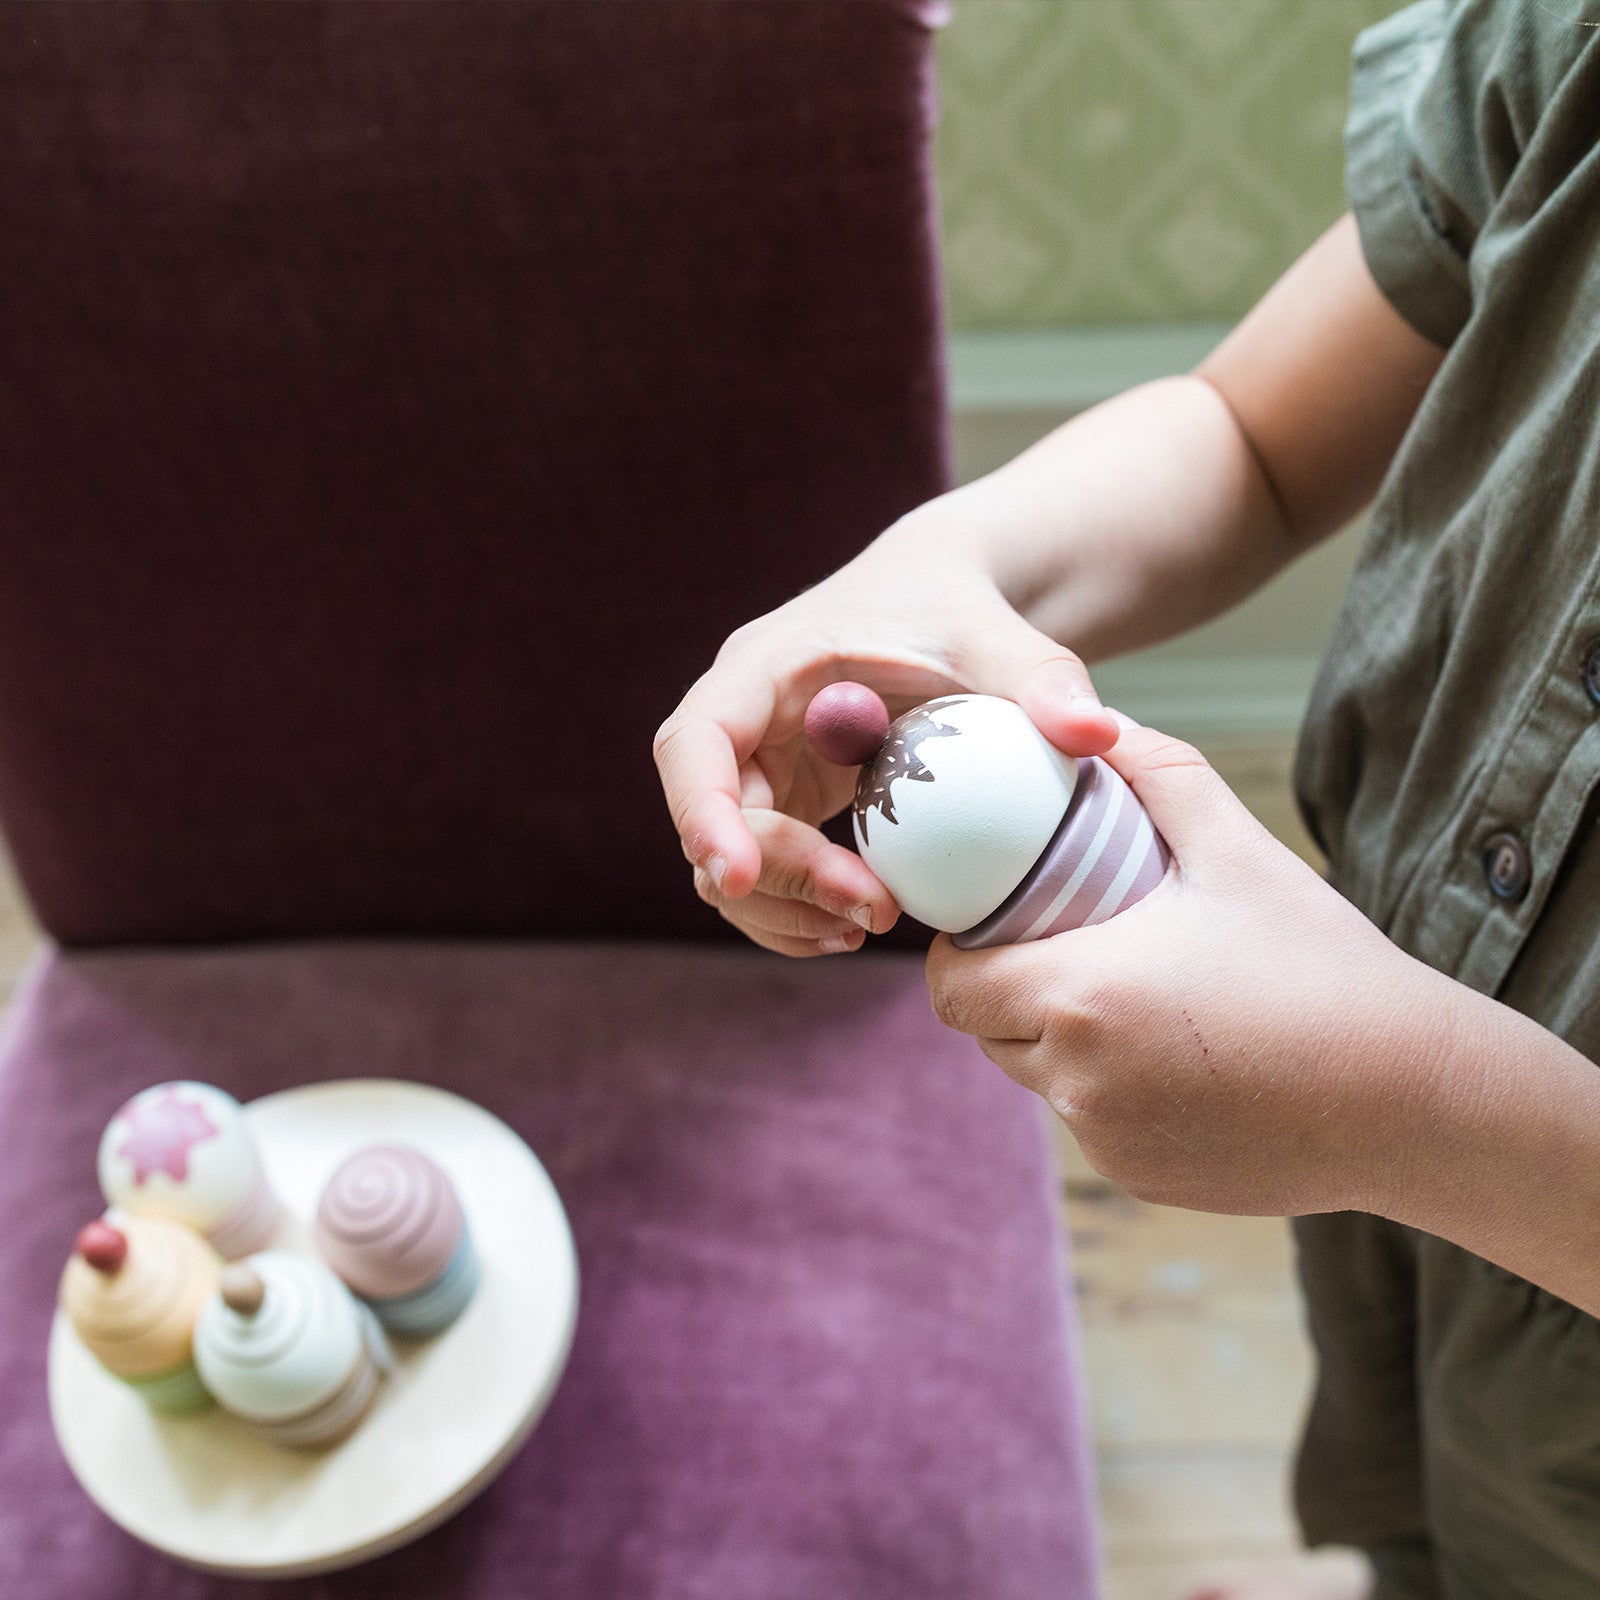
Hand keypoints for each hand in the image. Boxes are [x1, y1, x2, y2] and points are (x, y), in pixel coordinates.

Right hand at [653, 509, 1118, 956]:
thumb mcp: (1002, 637)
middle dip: (775, 879)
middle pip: (711, 818)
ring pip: (728, 863)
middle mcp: (743, 719)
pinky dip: (799, 912)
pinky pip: (766, 875)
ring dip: (784, 911)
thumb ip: (1045, 679)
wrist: (948, 607)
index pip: (694, 743)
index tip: (739, 874)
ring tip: (869, 927)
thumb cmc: (963, 610)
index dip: (702, 812)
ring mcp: (758, 766)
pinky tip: (860, 925)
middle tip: (869, 914)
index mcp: (766, 665)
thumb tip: (1097, 735)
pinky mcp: (785, 803)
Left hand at [924, 721, 1464, 1217]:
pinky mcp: (1142, 1178)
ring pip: (1038, 1080)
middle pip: (986, 1032)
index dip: (959, 952)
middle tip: (1063, 945)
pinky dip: (1109, 1090)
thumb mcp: (1238, 849)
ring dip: (1056, 1040)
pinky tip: (1177, 1057)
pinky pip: (1093, 1123)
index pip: (951, 986)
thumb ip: (1159, 774)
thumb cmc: (1324, 968)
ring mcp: (1108, 1141)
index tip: (995, 920)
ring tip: (1127, 995)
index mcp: (1080, 997)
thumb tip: (1099, 723)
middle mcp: (1077, 1081)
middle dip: (1005, 989)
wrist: (1415, 1100)